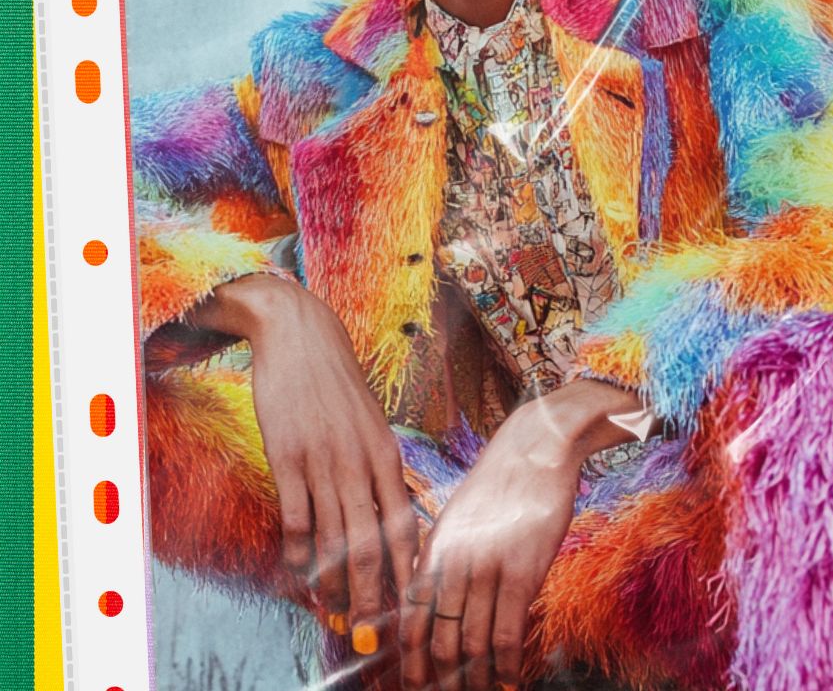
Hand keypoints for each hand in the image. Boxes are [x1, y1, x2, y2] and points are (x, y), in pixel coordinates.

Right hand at [191, 274, 418, 652]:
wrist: (302, 335)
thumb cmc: (337, 383)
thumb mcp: (370, 422)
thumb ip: (378, 466)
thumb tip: (387, 511)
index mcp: (386, 454)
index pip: (404, 524)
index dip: (407, 570)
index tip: (410, 606)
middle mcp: (361, 461)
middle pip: (372, 541)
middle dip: (374, 593)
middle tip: (371, 632)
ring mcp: (324, 460)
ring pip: (336, 536)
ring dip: (336, 581)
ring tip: (336, 613)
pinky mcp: (288, 456)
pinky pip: (296, 515)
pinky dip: (299, 549)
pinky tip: (300, 572)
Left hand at [399, 403, 579, 690]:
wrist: (536, 449)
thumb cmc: (499, 484)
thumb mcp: (457, 518)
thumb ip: (443, 561)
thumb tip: (431, 607)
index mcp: (433, 549)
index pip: (410, 620)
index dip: (408, 662)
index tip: (411, 688)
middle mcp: (453, 562)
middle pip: (438, 642)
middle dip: (439, 681)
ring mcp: (487, 567)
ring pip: (472, 644)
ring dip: (475, 681)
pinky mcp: (522, 571)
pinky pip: (508, 633)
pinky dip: (506, 666)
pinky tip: (509, 681)